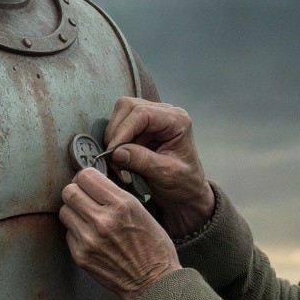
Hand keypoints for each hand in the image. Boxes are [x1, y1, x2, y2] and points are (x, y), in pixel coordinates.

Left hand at [60, 167, 180, 299]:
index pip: (86, 176)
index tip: (88, 182)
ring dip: (74, 211)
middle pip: (69, 192)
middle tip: (83, 197)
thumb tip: (95, 183)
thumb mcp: (142, 211)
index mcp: (121, 205)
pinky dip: (76, 232)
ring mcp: (89, 240)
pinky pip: (68, 233)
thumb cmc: (154, 247)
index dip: (86, 177)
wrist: (153, 282)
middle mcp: (103, 221)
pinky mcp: (81, 256)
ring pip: (65, 211)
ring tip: (86, 217)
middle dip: (76, 191)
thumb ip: (116, 195)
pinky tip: (90, 236)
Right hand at [104, 97, 215, 239]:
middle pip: (128, 107)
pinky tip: (120, 158)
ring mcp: (151, 118)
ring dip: (114, 137)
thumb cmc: (184, 183)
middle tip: (112, 157)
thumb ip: (143, 161)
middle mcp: (163, 113)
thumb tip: (117, 152)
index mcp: (177, 120)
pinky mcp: (141, 128)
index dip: (124, 130)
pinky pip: (119, 126)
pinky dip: (115, 142)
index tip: (112, 152)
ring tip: (117, 160)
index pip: (143, 113)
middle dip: (116, 132)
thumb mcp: (166, 174)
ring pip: (120, 114)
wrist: (186, 193)